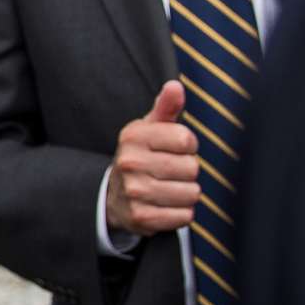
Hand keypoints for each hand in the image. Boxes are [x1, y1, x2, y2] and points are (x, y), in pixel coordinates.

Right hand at [106, 80, 197, 236]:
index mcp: (134, 136)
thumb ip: (166, 106)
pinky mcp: (141, 218)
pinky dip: (181, 213)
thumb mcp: (150, 128)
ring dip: (186, 193)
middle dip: (188, 171)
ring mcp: (134, 192)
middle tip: (171, 172)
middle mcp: (130, 163)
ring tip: (169, 189)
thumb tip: (175, 86)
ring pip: (191, 193)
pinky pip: (184, 216)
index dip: (188, 146)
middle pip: (191, 168)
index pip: (187, 140)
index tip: (174, 149)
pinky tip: (166, 206)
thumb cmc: (141, 155)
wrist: (113, 196)